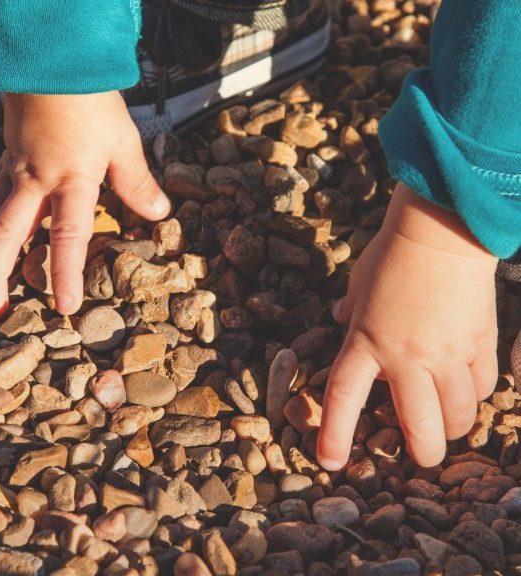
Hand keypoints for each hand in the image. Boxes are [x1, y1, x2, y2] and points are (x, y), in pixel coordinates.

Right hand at [0, 92, 169, 317]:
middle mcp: (34, 181)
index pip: (68, 236)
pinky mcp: (4, 162)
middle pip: (6, 233)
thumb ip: (138, 182)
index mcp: (70, 180)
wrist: (53, 63)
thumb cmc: (91, 102)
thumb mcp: (123, 143)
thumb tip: (159, 212)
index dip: (65, 273)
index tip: (65, 306)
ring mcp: (13, 172)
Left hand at [317, 183, 498, 469]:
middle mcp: (406, 356)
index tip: (329, 462)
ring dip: (454, 427)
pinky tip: (469, 387)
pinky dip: (477, 394)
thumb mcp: (359, 282)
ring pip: (459, 413)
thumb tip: (338, 316)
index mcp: (366, 341)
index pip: (345, 397)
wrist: (442, 231)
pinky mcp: (479, 343)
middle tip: (423, 458)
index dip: (335, 434)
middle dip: (423, 453)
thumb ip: (349, 307)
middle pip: (418, 425)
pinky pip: (483, 385)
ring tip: (448, 424)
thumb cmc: (393, 253)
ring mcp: (446, 353)